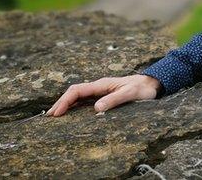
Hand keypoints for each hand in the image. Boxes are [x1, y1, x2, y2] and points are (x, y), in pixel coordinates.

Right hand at [46, 74, 161, 116]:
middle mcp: (99, 87)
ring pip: (78, 97)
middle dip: (61, 103)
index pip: (77, 91)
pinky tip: (71, 115)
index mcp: (101, 85)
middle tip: (49, 117)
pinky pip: (85, 101)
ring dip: (66, 105)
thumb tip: (96, 108)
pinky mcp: (104, 96)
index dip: (65, 101)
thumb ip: (114, 100)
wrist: (152, 84)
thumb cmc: (142, 89)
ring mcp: (100, 91)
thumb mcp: (130, 95)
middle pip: (74, 93)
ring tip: (55, 117)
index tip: (57, 113)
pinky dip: (75, 107)